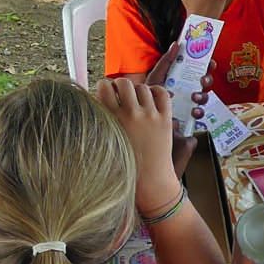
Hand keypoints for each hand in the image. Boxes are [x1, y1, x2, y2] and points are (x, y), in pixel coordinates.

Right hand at [96, 78, 179, 210]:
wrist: (149, 180)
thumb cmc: (124, 165)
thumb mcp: (105, 141)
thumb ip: (102, 121)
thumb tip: (98, 100)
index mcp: (112, 118)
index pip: (104, 87)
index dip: (105, 86)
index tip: (106, 90)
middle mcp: (132, 114)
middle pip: (124, 82)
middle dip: (121, 85)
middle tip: (121, 93)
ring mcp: (151, 115)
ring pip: (143, 87)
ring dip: (138, 90)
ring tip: (137, 99)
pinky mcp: (166, 119)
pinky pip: (163, 93)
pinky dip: (157, 91)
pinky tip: (152, 98)